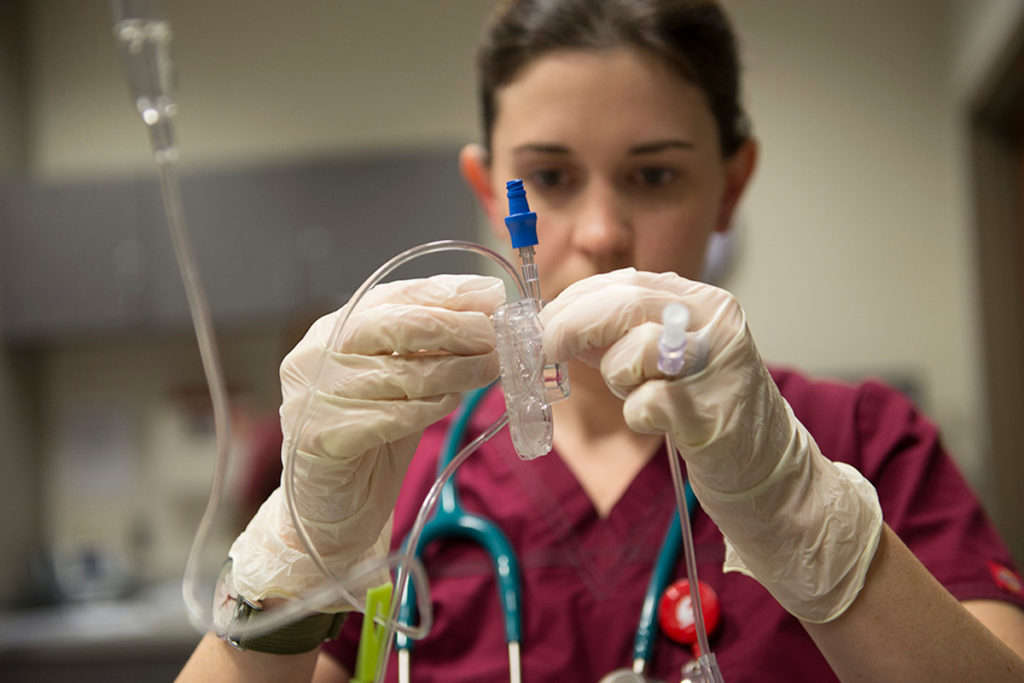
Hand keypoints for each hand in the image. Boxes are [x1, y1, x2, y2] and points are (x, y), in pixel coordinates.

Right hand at [229, 274, 504, 609]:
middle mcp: (314, 354)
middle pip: (396, 325)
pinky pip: (391, 416)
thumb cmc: (372, 434)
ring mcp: (312, 395)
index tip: (492, 294)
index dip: (446, 292)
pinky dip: (429, 408)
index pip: (394, 296)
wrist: (330, 508)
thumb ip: (430, 346)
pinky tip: (450, 403)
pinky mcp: (320, 437)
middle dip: (456, 327)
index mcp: (332, 329)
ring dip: (457, 370)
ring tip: (490, 370)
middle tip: (497, 335)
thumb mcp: (401, 379)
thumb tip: (486, 305)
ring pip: (402, 372)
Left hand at [540, 268, 881, 622]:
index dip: (574, 301)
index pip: (625, 282)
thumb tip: (557, 323)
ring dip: (618, 382)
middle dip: (569, 327)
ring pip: (629, 355)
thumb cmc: (708, 409)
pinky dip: (639, 416)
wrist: (768, 469)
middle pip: (622, 306)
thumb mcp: (668, 355)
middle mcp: (715, 322)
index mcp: (702, 301)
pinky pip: (641, 405)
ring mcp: (717, 364)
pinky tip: (666, 424)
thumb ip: (623, 332)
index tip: (542, 322)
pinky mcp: (710, 411)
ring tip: (648, 395)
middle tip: (544, 350)